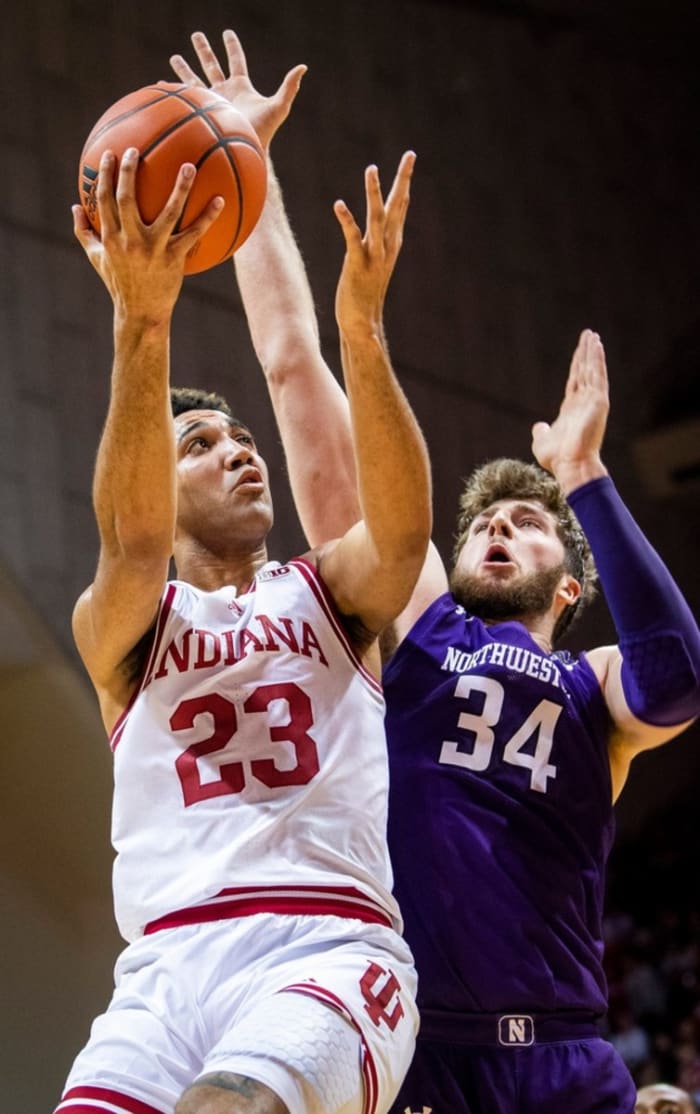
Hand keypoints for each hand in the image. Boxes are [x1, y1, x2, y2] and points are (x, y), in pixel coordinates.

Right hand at [72, 147, 222, 320]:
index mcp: (110, 238)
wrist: (140, 313)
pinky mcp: (174, 258)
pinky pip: (193, 233)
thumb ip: (85, 232)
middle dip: (129, 171)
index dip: (106, 175)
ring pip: (169, 212)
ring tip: (189, 166)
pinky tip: (220, 200)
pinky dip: (207, 217)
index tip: (111, 154)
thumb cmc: (119, 284)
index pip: (104, 199)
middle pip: (127, 198)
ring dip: (180, 187)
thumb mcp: (98, 260)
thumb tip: (75, 207)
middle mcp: (130, 241)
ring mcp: (153, 249)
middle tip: (137, 150)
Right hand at [169, 29, 305, 150]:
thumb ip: (290, 86)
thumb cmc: (265, 131)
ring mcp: (211, 102)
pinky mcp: (202, 112)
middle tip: (196, 35)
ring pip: (195, 79)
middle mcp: (224, 91)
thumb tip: (303, 66)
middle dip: (204, 49)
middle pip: (212, 65)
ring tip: (174, 57)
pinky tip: (162, 86)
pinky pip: (185, 100)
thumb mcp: (279, 106)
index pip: (236, 60)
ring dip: (184, 68)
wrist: (246, 151)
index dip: (232, 47)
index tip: (227, 33)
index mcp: (241, 85)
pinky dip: (173, 92)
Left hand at [333, 151, 415, 338]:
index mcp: (392, 244)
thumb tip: (387, 232)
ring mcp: (373, 256)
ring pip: (377, 219)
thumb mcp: (377, 266)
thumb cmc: (366, 297)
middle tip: (410, 155)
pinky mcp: (356, 265)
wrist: (361, 325)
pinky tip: (338, 205)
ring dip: (374, 194)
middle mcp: (387, 247)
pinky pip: (352, 239)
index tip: (409, 159)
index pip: (401, 208)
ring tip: (371, 169)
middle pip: (397, 207)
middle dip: (403, 180)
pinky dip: (347, 221)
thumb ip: (380, 246)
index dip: (405, 183)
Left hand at [531, 328, 609, 491]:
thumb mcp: (542, 441)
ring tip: (593, 335)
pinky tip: (597, 346)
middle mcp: (584, 403)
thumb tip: (539, 426)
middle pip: (585, 371)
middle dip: (586, 353)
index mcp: (571, 409)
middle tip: (589, 335)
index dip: (577, 364)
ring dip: (592, 352)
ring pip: (592, 371)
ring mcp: (592, 401)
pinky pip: (598, 376)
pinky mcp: (598, 402)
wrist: (570, 466)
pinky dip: (598, 361)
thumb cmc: (556, 458)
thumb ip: (541, 431)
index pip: (575, 380)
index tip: (580, 349)